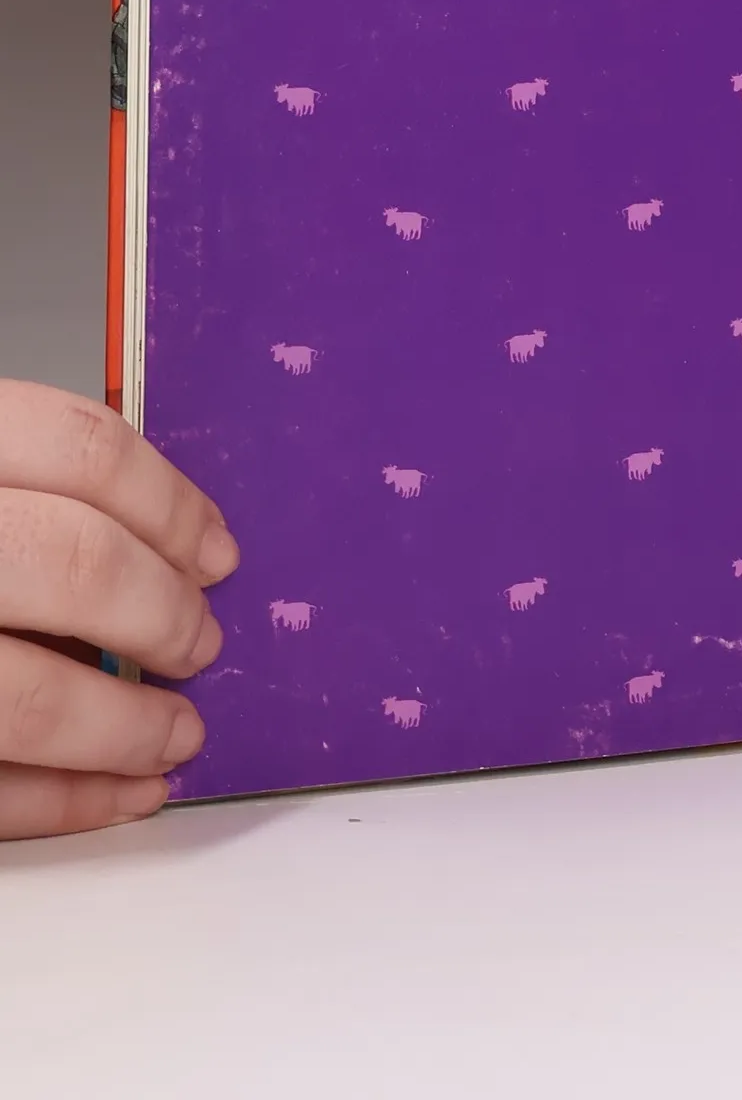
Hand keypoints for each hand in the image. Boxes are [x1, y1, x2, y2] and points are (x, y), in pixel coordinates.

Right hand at [0, 380, 236, 838]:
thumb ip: (9, 495)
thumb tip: (149, 546)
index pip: (73, 447)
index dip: (167, 502)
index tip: (214, 550)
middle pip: (68, 563)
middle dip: (160, 613)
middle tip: (200, 641)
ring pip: (21, 694)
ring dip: (124, 726)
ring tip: (175, 733)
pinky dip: (58, 801)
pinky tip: (116, 793)